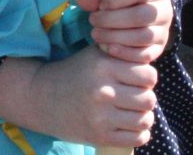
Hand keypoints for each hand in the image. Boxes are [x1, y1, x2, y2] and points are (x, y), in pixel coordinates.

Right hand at [0, 49, 157, 148]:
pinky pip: (137, 138)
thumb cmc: (74, 73)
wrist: (42, 98)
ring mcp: (101, 116)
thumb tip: (151, 60)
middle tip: (133, 97)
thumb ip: (122, 53)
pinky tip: (128, 126)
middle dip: (144, 98)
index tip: (135, 80)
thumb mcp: (94, 55)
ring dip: (142, 117)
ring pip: (145, 120)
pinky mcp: (99, 136)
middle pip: (148, 99)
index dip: (146, 78)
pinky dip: (138, 134)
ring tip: (132, 112)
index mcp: (103, 66)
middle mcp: (102, 91)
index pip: (148, 76)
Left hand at [75, 0, 173, 64]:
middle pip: (144, 16)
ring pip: (144, 36)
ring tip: (96, 34)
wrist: (132, 12)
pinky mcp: (159, 49)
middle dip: (114, 20)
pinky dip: (125, 53)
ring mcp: (164, 31)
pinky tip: (108, 48)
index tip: (101, 4)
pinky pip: (146, 55)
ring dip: (117, 37)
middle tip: (93, 20)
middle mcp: (164, 9)